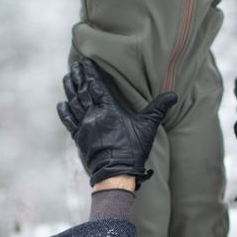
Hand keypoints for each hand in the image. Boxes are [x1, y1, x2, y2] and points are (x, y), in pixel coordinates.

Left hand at [57, 60, 176, 185]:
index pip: (97, 86)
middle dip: (78, 77)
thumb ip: (158, 108)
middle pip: (82, 91)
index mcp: (109, 109)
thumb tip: (173, 95)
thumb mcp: (148, 127)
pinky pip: (69, 121)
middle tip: (75, 66)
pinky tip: (62, 103)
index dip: (91, 73)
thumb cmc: (133, 149)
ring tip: (67, 77)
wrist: (115, 174)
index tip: (86, 62)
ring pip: (73, 103)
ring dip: (69, 89)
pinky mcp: (79, 138)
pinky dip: (64, 111)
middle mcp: (93, 114)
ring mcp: (84, 126)